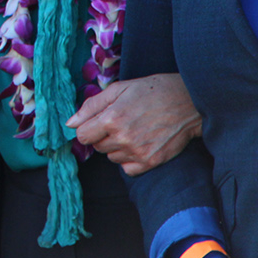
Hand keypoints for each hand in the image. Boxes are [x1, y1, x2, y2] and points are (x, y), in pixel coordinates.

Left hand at [66, 73, 201, 175]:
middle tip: (119, 122)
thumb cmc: (151, 91)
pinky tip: (139, 144)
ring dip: (116, 147)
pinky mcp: (151, 161)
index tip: (97, 123)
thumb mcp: (118, 89)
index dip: (87, 128)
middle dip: (102, 136)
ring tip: (132, 130)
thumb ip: (91, 106)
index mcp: (111, 119)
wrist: (188, 103)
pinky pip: (127, 168)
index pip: (82, 135)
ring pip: (111, 157)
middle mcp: (123, 138)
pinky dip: (129, 159)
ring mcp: (138, 152)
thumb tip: (69, 123)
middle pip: (97, 146)